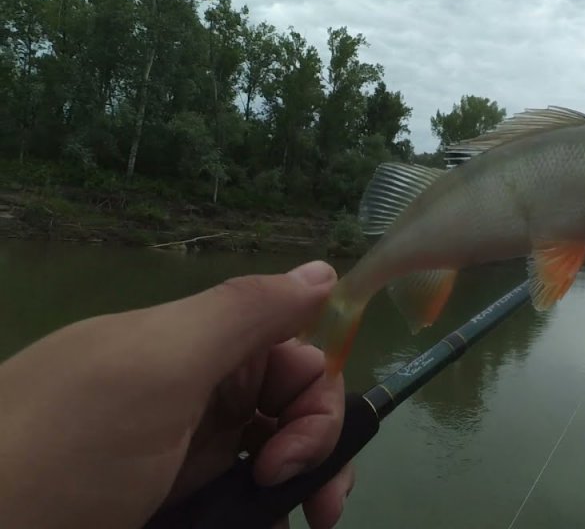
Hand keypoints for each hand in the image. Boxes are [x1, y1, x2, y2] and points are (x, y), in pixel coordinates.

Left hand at [0, 260, 353, 528]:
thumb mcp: (156, 366)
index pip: (292, 349)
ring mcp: (180, 456)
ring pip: (273, 458)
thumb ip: (242, 312)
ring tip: (305, 523)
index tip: (297, 451)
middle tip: (312, 506)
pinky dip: (263, 514)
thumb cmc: (69, 450)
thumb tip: (325, 270)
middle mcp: (195, 394)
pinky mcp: (170, 503)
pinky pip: (238, 500)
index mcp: (194, 346)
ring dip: (302, 486)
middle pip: (292, 407)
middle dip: (317, 448)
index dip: (314, 394)